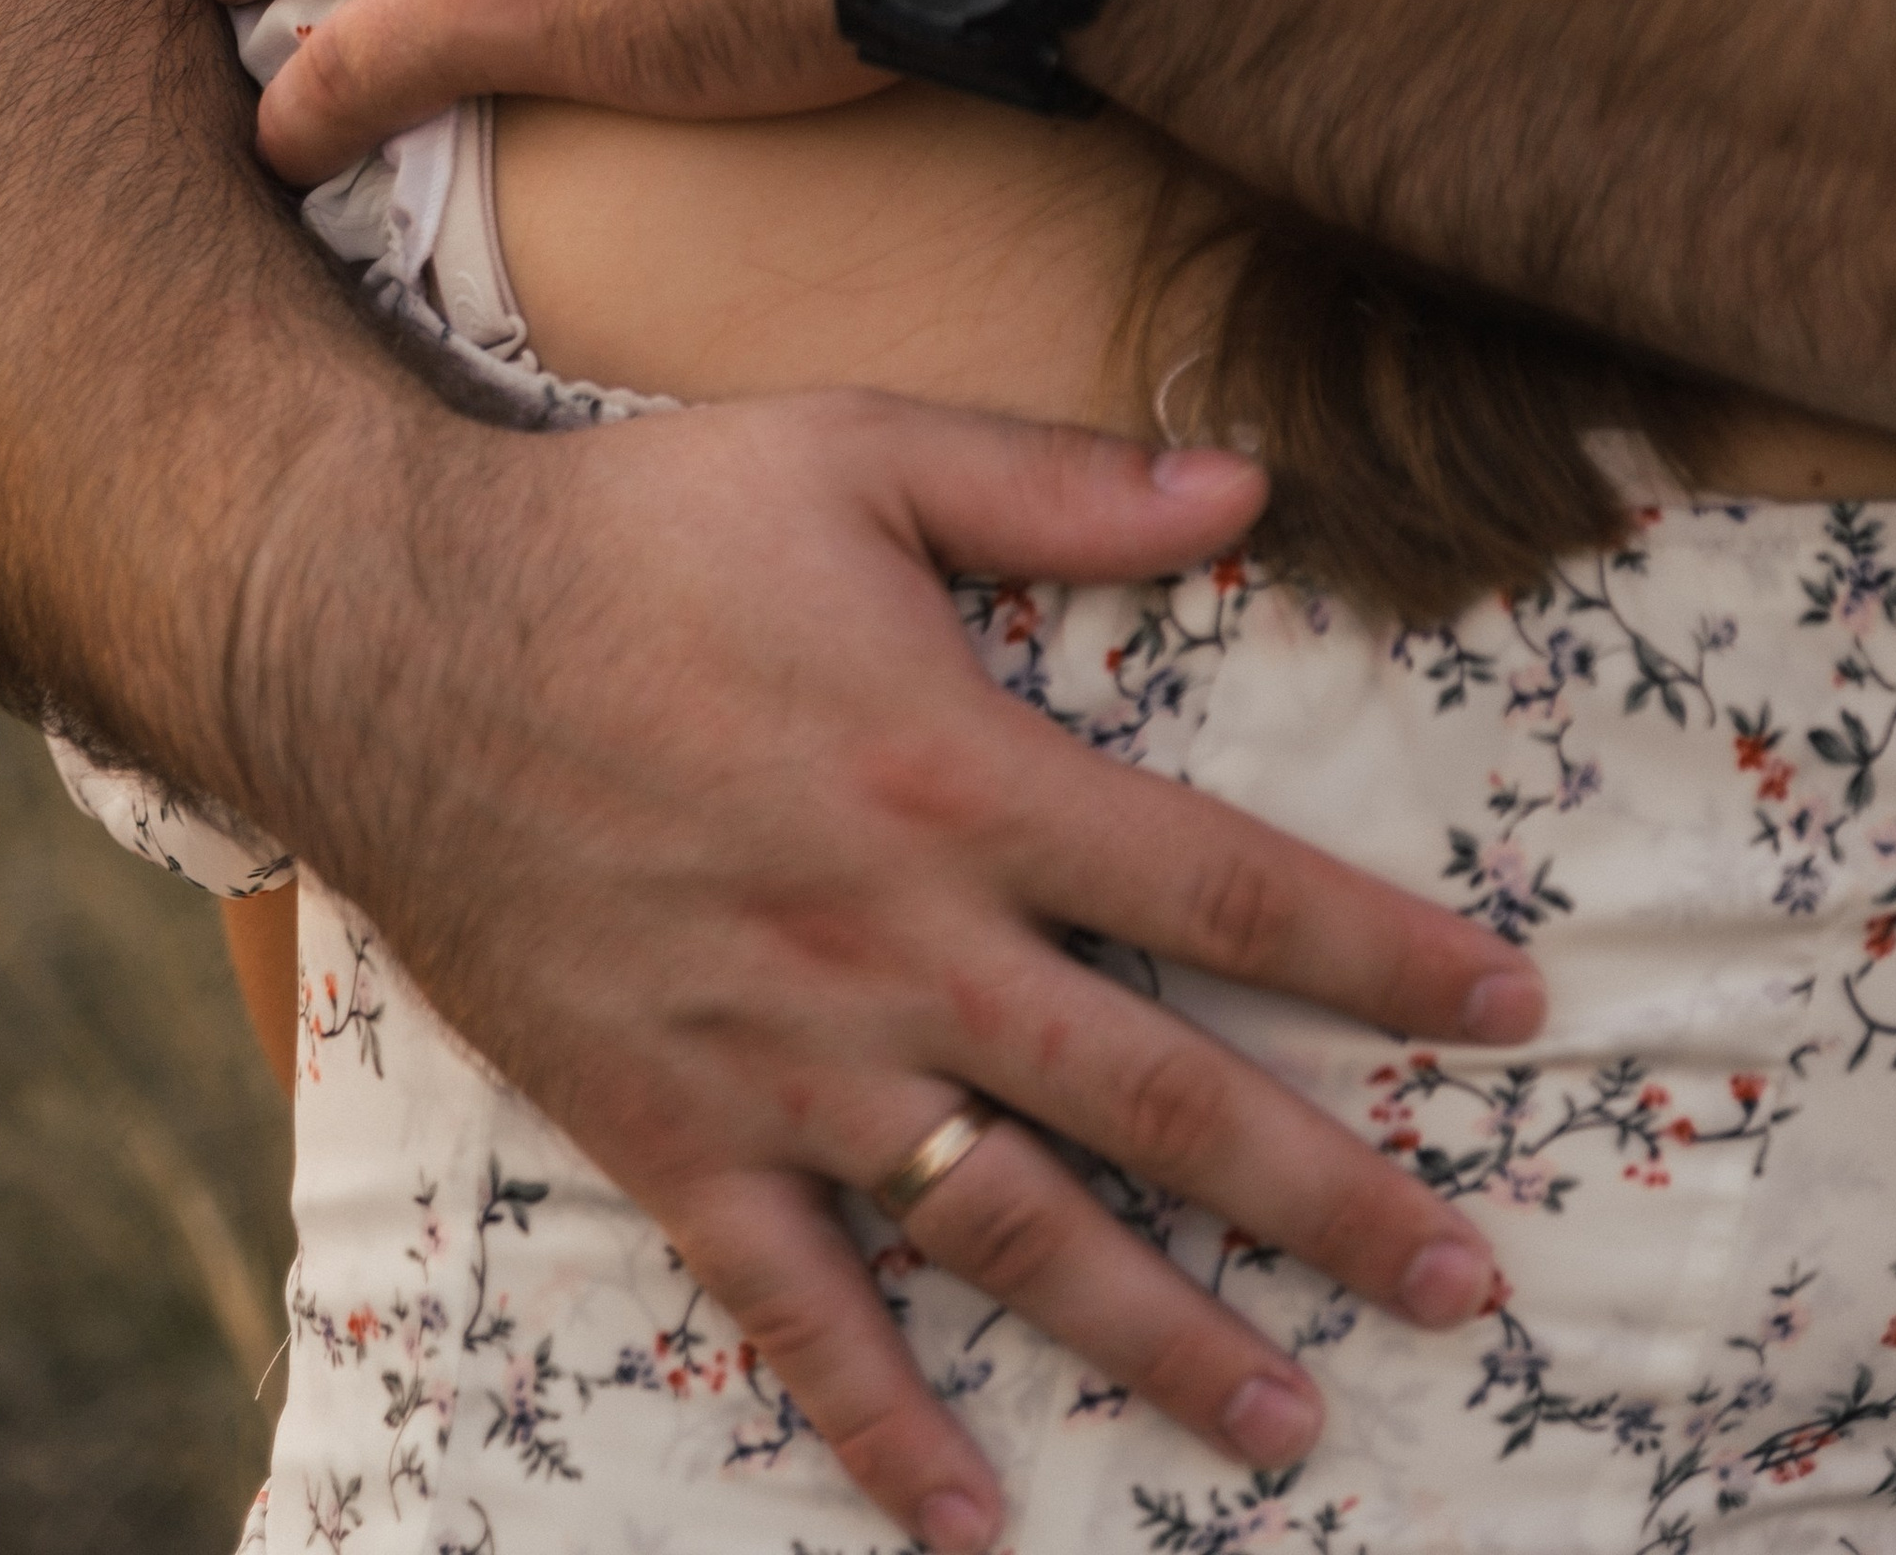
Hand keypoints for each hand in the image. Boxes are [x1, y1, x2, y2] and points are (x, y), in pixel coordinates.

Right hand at [252, 390, 1542, 1552]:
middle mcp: (893, 944)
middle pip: (1154, 1094)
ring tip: (1291, 1423)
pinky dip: (877, 1425)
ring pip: (1007, 1226)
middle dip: (1324, 1195)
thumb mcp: (849, 449)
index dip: (1376, 953)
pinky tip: (972, 1529)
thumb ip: (1054, 479)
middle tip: (1466, 1280)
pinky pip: (791, 1307)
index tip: (1510, 1010)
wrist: (386, 637)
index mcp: (956, 771)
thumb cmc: (632, 528)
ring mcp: (780, 1059)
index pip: (1217, 887)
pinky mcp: (669, 1132)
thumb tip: (1254, 486)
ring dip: (1156, 1331)